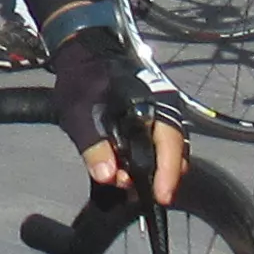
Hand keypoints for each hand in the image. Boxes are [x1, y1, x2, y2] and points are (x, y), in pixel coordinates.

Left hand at [42, 18, 189, 208]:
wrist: (81, 57)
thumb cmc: (81, 82)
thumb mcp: (78, 114)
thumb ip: (93, 146)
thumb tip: (108, 176)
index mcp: (153, 104)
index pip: (171, 144)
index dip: (168, 172)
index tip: (161, 196)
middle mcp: (164, 110)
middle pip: (174, 153)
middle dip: (159, 179)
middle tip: (138, 195)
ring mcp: (158, 116)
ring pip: (167, 153)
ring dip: (151, 173)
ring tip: (128, 186)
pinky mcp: (149, 123)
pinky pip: (156, 147)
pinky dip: (146, 164)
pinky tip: (128, 173)